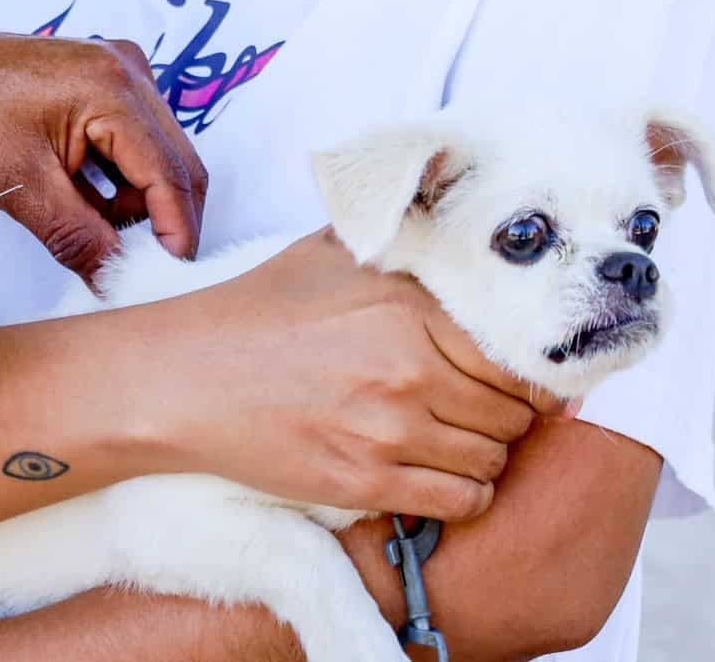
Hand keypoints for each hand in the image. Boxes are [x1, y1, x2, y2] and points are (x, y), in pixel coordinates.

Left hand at [0, 6, 207, 276]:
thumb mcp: (17, 186)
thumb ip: (79, 238)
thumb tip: (120, 283)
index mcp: (114, 87)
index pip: (173, 176)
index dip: (175, 237)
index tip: (164, 285)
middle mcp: (128, 72)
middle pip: (177, 166)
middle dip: (162, 225)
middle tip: (137, 276)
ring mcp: (117, 75)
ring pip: (157, 159)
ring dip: (138, 209)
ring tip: (98, 244)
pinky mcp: (99, 85)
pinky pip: (132, 145)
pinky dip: (119, 186)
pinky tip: (88, 212)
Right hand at [157, 229, 567, 520]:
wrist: (185, 378)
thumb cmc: (256, 310)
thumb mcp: (331, 252)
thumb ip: (397, 238)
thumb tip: (447, 214)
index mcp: (409, 310)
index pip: (516, 357)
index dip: (529, 373)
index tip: (519, 380)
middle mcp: (409, 371)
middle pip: (512, 413)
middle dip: (505, 415)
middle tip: (479, 409)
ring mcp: (388, 432)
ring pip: (492, 460)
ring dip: (483, 454)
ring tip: (453, 439)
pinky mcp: (364, 481)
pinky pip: (459, 501)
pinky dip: (464, 494)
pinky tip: (440, 475)